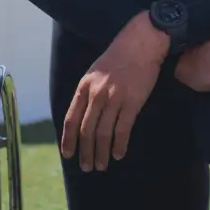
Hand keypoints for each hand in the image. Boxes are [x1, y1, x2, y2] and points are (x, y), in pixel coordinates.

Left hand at [61, 12, 168, 171]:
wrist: (141, 43)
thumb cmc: (118, 56)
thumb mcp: (95, 71)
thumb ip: (88, 92)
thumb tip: (82, 116)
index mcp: (84, 86)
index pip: (71, 119)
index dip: (68, 139)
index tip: (68, 154)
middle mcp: (96, 94)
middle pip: (86, 130)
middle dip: (85, 152)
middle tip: (87, 167)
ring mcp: (114, 98)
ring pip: (103, 133)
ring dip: (101, 153)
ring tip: (101, 165)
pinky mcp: (132, 102)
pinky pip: (123, 129)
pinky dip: (119, 145)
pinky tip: (119, 154)